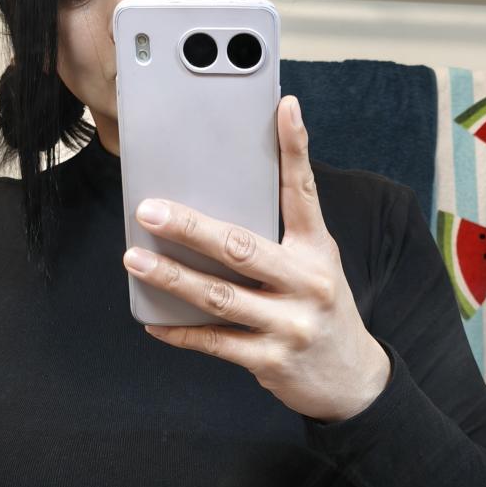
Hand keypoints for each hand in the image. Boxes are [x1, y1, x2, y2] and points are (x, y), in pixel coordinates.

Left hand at [123, 93, 392, 421]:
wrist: (351, 378)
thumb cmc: (321, 310)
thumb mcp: (316, 266)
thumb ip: (279, 237)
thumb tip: (215, 209)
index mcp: (317, 250)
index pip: (304, 191)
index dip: (295, 148)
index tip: (285, 108)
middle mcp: (307, 283)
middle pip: (241, 248)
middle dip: (190, 228)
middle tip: (149, 211)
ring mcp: (289, 324)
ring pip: (219, 296)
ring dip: (170, 278)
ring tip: (134, 259)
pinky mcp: (270, 360)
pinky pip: (215, 341)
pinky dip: (180, 331)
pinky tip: (152, 320)